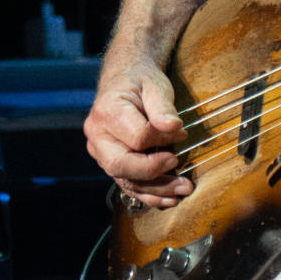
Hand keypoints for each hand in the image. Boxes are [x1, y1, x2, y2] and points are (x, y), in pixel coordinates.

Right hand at [84, 57, 191, 208]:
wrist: (125, 81)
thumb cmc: (140, 81)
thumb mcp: (155, 85)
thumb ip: (162, 106)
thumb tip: (173, 126)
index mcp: (107, 111)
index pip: (137, 136)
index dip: (163, 138)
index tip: (182, 131)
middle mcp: (97, 136)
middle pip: (121, 164)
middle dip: (153, 172)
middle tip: (179, 168)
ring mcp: (101, 153)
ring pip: (125, 180)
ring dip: (156, 190)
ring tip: (182, 191)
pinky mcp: (110, 163)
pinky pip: (127, 184)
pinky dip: (148, 195)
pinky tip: (168, 198)